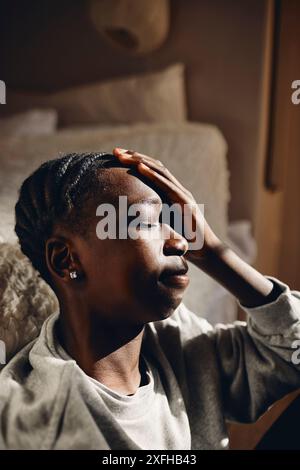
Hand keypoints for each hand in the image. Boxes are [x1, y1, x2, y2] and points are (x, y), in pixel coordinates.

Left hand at [112, 148, 221, 265]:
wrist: (206, 252)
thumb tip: (127, 220)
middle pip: (154, 167)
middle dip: (134, 157)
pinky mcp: (186, 202)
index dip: (135, 162)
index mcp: (170, 194)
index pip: (151, 172)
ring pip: (160, 171)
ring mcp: (182, 194)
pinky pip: (167, 185)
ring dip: (140, 161)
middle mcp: (177, 190)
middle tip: (115, 150)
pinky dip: (153, 175)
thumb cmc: (184, 242)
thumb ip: (150, 220)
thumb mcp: (161, 228)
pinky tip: (140, 167)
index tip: (117, 157)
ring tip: (125, 155)